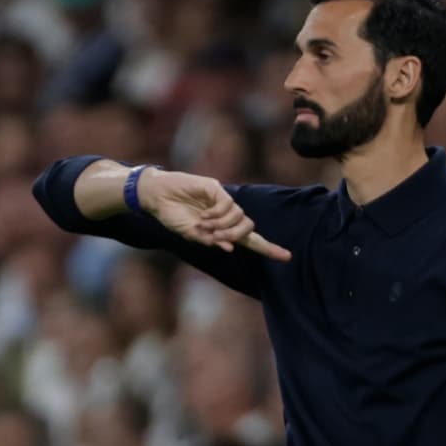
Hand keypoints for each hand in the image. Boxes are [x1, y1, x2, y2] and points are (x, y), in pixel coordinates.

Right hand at [139, 169, 291, 260]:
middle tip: (216, 238)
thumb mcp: (191, 235)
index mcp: (223, 230)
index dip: (269, 248)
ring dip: (223, 226)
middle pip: (249, 227)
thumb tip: (231, 248)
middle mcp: (227, 215)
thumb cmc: (173, 217)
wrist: (157, 198)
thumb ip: (210, 241)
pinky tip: (204, 216)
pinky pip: (228, 204)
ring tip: (204, 226)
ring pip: (239, 216)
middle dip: (236, 235)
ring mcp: (222, 201)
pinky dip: (217, 215)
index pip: (251, 240)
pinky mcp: (216, 188)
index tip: (287, 257)